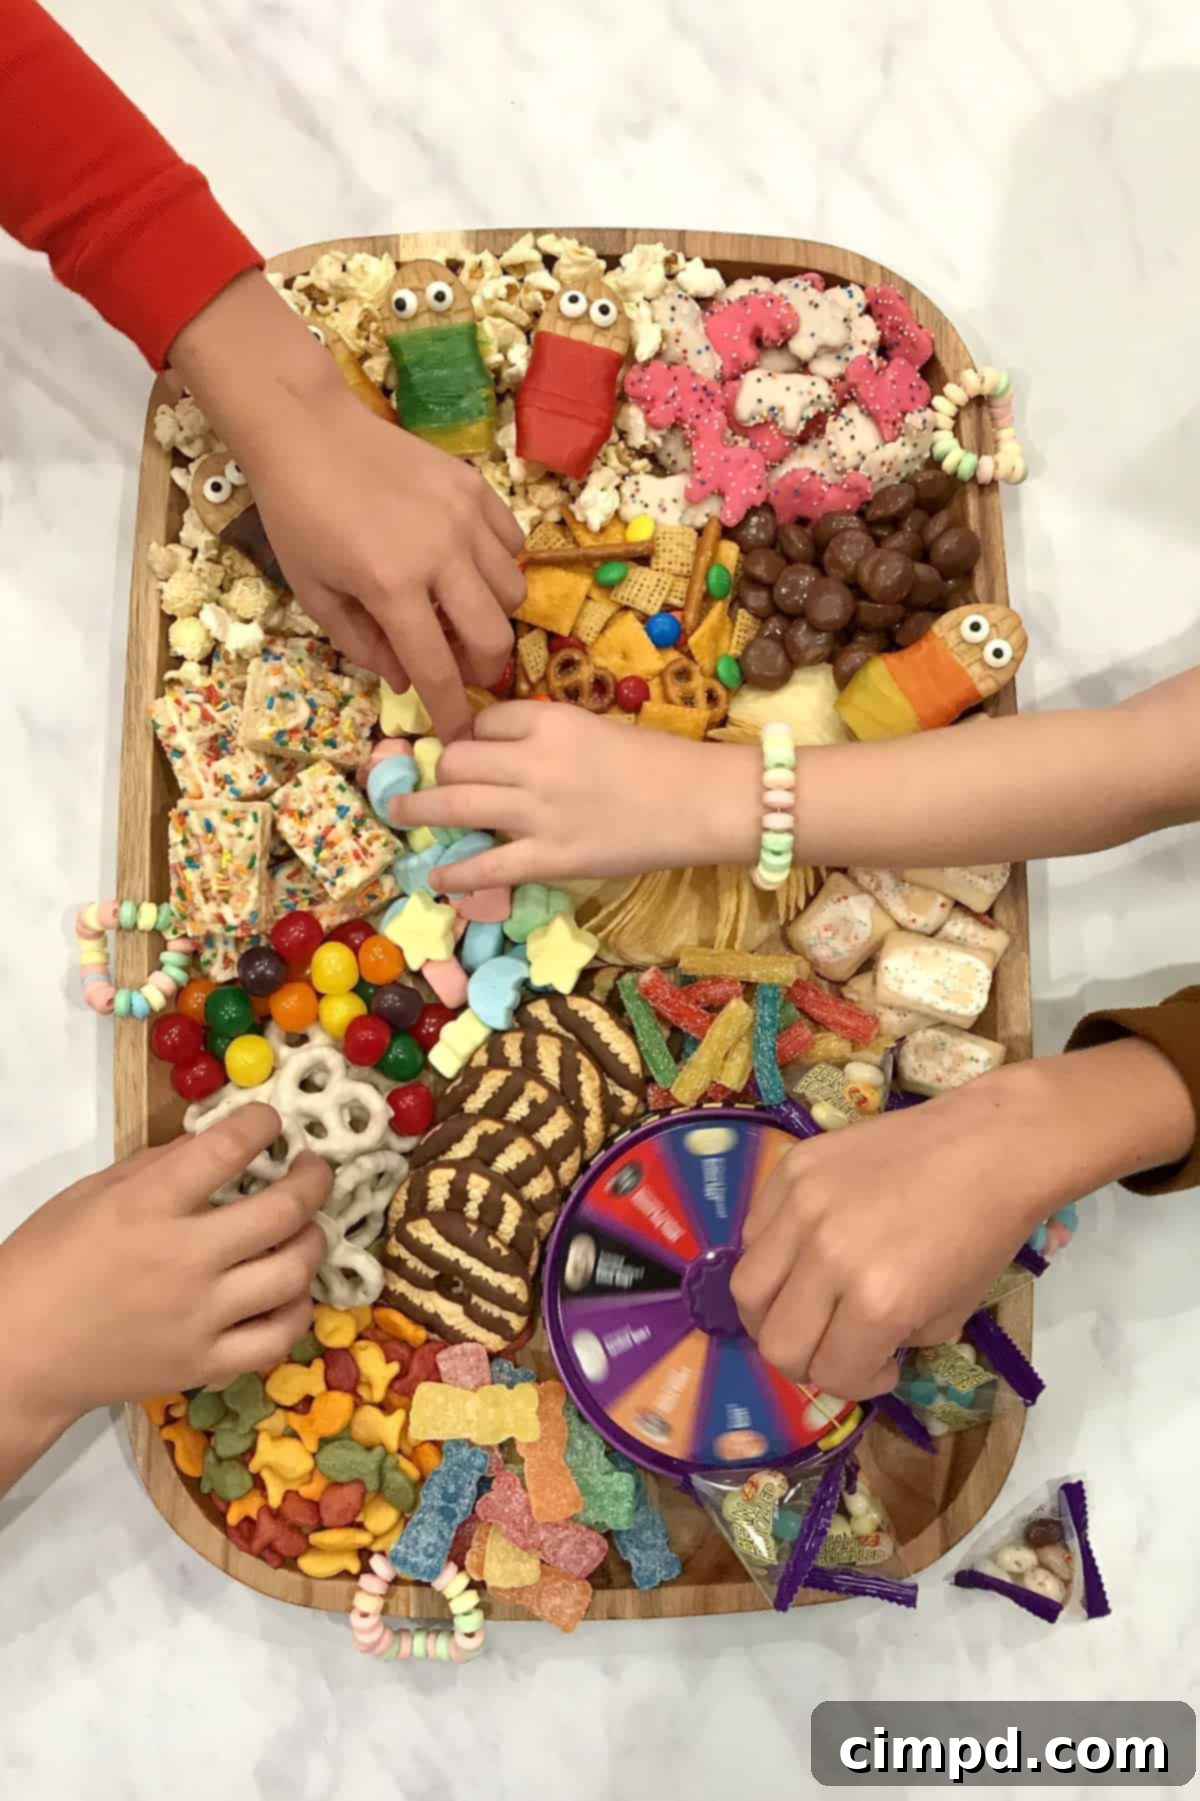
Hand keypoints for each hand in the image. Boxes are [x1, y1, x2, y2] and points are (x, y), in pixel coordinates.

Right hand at [1, 1106, 328, 1482]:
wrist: (18, 1352)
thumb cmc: (47, 1261)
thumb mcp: (91, 1193)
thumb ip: (158, 1164)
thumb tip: (217, 1143)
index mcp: (148, 1207)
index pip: (228, 1150)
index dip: (262, 1124)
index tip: (271, 1121)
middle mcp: (184, 1260)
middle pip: (282, 1212)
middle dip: (314, 1180)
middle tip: (314, 1169)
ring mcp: (200, 1317)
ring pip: (292, 1274)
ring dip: (312, 1242)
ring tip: (305, 1229)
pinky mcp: (205, 1364)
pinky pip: (277, 1339)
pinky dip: (297, 1311)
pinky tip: (290, 1291)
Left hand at [169, 272, 525, 743]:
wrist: (307, 431)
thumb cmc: (298, 515)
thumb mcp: (314, 593)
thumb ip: (363, 644)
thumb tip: (405, 679)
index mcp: (391, 586)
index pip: (438, 668)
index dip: (451, 712)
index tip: (459, 735)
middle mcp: (440, 553)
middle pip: (493, 636)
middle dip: (484, 669)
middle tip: (466, 672)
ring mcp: (464, 517)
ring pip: (512, 592)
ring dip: (493, 617)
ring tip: (465, 615)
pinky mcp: (475, 488)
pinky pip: (512, 545)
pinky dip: (499, 568)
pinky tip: (469, 568)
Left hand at [386, 701, 760, 891]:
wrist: (705, 801)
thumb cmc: (662, 763)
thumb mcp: (598, 729)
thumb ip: (551, 739)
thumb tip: (507, 756)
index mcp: (550, 720)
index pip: (485, 722)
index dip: (474, 737)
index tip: (472, 750)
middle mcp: (533, 761)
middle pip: (458, 759)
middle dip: (441, 771)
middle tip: (432, 783)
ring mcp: (537, 812)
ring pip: (455, 804)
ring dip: (419, 809)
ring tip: (398, 813)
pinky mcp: (550, 857)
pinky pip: (487, 866)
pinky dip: (454, 873)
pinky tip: (434, 877)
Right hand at [731, 1066, 1063, 1398]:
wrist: (988, 1145)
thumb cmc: (982, 1234)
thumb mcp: (951, 1315)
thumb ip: (892, 1342)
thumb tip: (855, 1349)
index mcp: (878, 1302)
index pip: (832, 1372)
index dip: (856, 1382)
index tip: (879, 1365)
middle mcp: (828, 1257)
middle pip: (775, 1343)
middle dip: (805, 1360)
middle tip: (832, 1344)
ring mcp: (802, 1206)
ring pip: (747, 1289)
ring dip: (773, 1312)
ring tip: (804, 1303)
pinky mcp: (792, 1168)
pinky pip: (753, 1232)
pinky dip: (772, 1257)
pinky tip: (807, 1252)